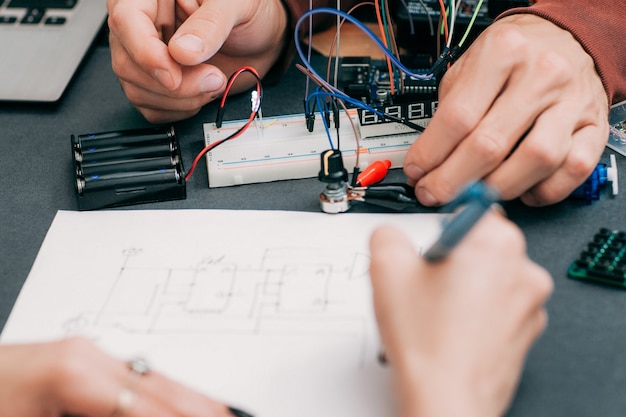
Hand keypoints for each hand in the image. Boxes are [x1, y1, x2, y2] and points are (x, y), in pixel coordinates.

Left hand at [0, 337, 236, 416]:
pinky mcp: (80, 361)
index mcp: (78, 372)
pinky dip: (161, 398)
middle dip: (200, 409)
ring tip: (213, 413)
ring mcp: (86, 353)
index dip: (189, 416)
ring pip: (155, 381)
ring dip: (185, 403)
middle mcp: (89, 354)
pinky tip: (175, 407)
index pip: (154, 405)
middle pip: (165, 387)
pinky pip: (135, 379)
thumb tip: (155, 414)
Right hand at [107, 0, 287, 122]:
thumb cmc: (248, 11)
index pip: (126, 21)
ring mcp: (147, 56)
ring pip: (137, 89)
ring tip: (214, 82)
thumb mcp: (235, 5)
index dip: (146, 54)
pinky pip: (151, 106)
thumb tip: (182, 51)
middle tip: (213, 78)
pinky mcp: (157, 82)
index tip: (174, 76)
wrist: (262, 35)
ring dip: (179, 100)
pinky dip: (179, 110)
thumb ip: (210, 24)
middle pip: (128, 63)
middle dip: (173, 85)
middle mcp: (143, 25)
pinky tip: (201, 95)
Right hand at [369, 212, 552, 416]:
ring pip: (489, 276)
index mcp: (496, 242)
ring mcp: (530, 304)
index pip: (470, 207)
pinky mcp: (526, 331)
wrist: (447, 398)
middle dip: (451, 257)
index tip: (432, 236)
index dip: (441, 222)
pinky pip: (498, 306)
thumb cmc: (428, 342)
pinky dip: (477, 310)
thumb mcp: (386, 270)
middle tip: (424, 281)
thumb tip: (390, 233)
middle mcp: (523, 268)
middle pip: (479, 243)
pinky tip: (449, 326)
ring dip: (464, 284)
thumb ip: (386, 235)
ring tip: (434, 309)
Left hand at [403, 14, 608, 206]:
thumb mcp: (468, 66)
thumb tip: (425, 163)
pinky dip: (546, 190)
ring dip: (498, 189)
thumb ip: (447, 111)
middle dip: (454, 181)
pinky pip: (574, 169)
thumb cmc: (512, 58)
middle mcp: (541, 75)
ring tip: (476, 195)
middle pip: (491, 145)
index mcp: (502, 53)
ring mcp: (571, 102)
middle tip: (436, 193)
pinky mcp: (594, 126)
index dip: (431, 154)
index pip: (458, 117)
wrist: (566, 39)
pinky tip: (523, 192)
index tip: (417, 173)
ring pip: (536, 160)